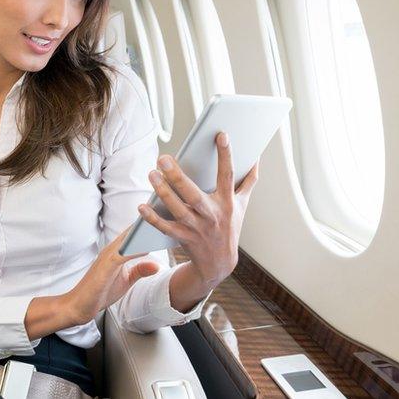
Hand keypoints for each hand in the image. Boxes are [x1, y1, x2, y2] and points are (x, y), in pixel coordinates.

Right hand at [61, 226, 160, 324]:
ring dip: (143, 232)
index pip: (133, 234)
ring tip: (161, 224)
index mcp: (116, 251)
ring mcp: (107, 256)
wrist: (79, 306)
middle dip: (148, 223)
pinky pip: (123, 254)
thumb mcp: (126, 281)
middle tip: (166, 212)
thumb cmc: (100, 292)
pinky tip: (147, 247)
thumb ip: (139, 271)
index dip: (147, 226)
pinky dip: (135, 249)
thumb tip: (156, 265)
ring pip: (128, 239)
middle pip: (132, 232)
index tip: (165, 217)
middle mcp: (111, 249)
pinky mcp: (105, 266)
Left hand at [138, 131, 258, 288]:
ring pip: (177, 210)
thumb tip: (257, 158)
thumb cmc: (230, 226)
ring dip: (163, 192)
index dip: (226, 155)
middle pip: (194, 195)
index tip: (221, 134)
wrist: (220, 263)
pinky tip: (141, 206)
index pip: (228, 175)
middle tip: (163, 158)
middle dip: (178, 177)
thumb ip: (249, 181)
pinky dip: (153, 219)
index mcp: (227, 202)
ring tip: (152, 173)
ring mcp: (197, 228)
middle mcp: (212, 215)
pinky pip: (165, 228)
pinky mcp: (183, 239)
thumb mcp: (242, 205)